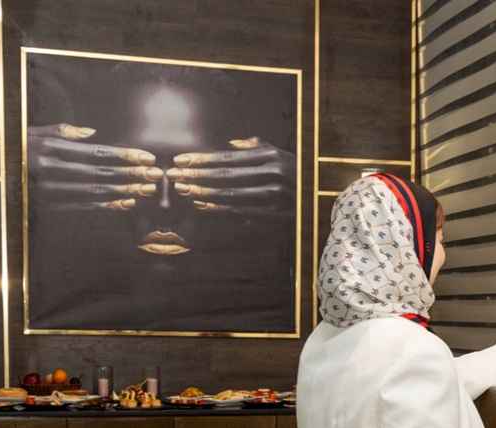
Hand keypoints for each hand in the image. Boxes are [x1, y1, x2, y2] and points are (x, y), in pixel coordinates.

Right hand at [28, 123, 161, 211]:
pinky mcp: (49, 206)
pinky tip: (126, 203)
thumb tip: (92, 133)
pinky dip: (107, 206)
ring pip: (96, 192)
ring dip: (125, 192)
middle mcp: (52, 170)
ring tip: (147, 190)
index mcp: (51, 148)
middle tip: (156, 175)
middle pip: (101, 174)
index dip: (124, 156)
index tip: (147, 157)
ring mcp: (51, 191)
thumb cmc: (16, 147)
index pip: (96, 153)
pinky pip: (83, 206)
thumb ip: (63, 132)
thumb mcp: (34, 133)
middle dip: (132, 174)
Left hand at [166, 137, 295, 216]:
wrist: (322, 194)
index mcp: (270, 156)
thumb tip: (230, 145)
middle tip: (173, 176)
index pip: (228, 157)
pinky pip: (242, 211)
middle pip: (226, 176)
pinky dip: (220, 209)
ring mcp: (274, 195)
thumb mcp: (279, 153)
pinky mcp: (276, 214)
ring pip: (231, 195)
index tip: (180, 160)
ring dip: (204, 193)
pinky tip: (203, 205)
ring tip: (184, 191)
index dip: (202, 159)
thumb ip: (255, 147)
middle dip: (196, 175)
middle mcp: (272, 174)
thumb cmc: (294, 171)